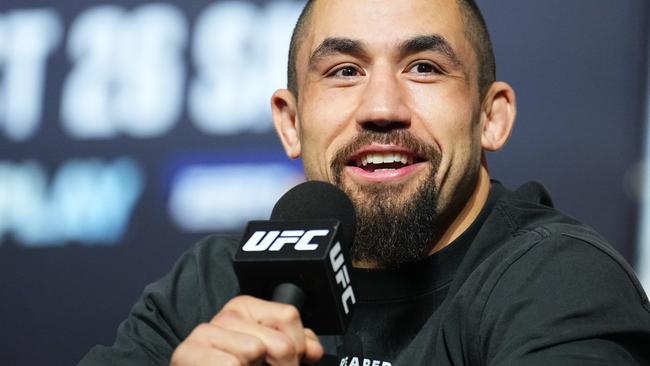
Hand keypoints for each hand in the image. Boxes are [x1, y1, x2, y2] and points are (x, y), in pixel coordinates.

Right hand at [170, 295, 323, 365]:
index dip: (298, 347)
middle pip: (278, 340)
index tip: (290, 361)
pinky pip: (231, 364)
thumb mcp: (268, 353)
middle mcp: (226, 315)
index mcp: (245, 307)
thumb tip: (313, 349)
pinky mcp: (187, 352)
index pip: (289, 316)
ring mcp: (205, 332)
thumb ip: (294, 344)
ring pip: (254, 350)